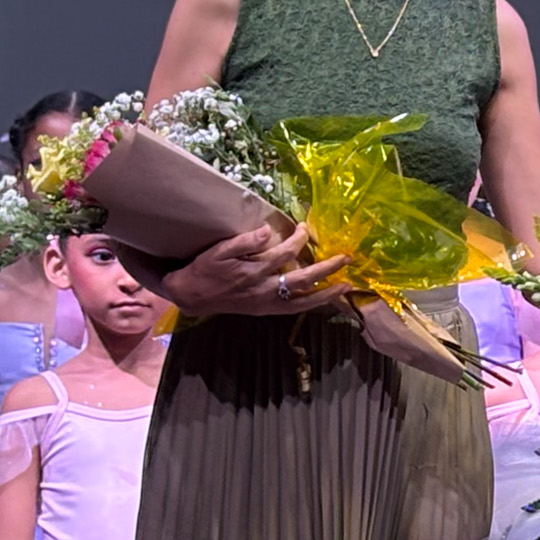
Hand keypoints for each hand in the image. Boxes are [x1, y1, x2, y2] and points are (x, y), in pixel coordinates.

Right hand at [160, 223, 349, 317]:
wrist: (192, 296)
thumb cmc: (205, 269)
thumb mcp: (218, 251)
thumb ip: (244, 241)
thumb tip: (268, 231)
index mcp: (252, 272)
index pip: (284, 253)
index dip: (299, 239)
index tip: (306, 228)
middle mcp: (263, 289)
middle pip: (302, 278)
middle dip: (326, 268)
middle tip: (346, 258)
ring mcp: (266, 303)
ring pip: (303, 300)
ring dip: (327, 293)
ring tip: (347, 286)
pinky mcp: (266, 311)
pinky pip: (295, 309)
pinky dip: (312, 304)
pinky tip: (326, 300)